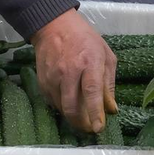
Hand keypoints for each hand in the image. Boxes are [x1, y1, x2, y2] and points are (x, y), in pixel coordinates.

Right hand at [31, 9, 117, 132]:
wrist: (54, 25)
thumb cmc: (85, 39)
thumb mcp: (105, 54)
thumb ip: (108, 82)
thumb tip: (111, 109)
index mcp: (89, 61)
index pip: (92, 92)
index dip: (95, 113)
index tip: (98, 128)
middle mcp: (69, 70)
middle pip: (72, 106)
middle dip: (81, 123)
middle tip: (89, 128)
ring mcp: (53, 76)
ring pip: (61, 107)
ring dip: (72, 116)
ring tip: (81, 116)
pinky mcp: (42, 80)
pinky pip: (52, 102)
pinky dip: (61, 107)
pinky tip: (68, 103)